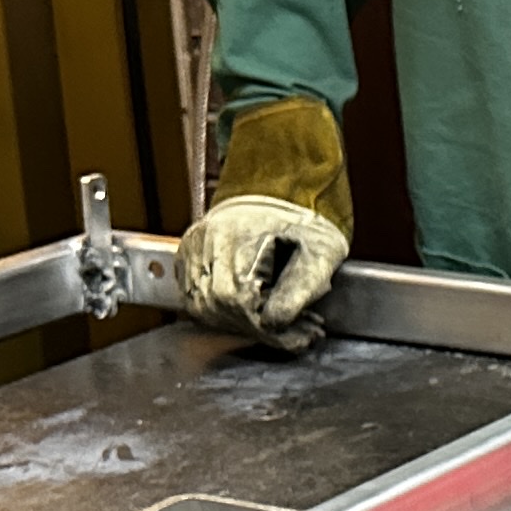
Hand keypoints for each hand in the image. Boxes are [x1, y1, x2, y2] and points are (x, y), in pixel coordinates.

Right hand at [177, 98, 353, 355]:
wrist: (284, 175)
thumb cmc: (305, 208)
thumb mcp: (321, 249)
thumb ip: (302, 289)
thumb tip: (277, 322)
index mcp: (236, 238)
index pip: (240, 303)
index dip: (271, 329)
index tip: (300, 335)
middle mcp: (206, 242)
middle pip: (219, 308)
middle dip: (260, 328)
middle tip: (296, 332)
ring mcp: (194, 247)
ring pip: (204, 307)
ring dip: (242, 323)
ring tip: (279, 321)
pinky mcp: (190, 252)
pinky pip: (195, 295)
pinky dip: (223, 310)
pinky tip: (253, 310)